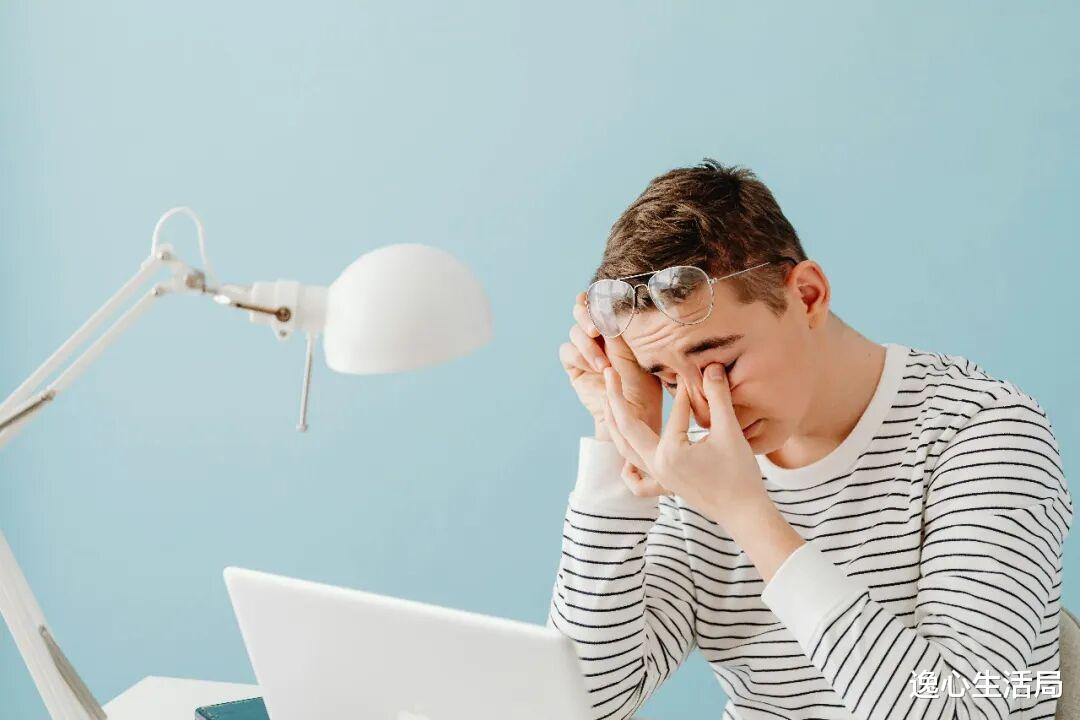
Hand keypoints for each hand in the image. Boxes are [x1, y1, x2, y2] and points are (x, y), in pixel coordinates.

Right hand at [559, 291, 662, 437]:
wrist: (631, 413)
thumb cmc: (643, 383)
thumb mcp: (634, 351)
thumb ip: (618, 328)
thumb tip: (605, 307)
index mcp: (616, 325)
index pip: (600, 302)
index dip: (595, 297)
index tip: (596, 297)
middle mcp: (599, 334)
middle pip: (581, 311)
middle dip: (586, 316)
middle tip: (595, 329)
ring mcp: (585, 349)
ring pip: (574, 332)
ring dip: (587, 346)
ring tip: (604, 366)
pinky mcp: (574, 365)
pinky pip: (567, 350)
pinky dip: (579, 356)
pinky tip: (595, 369)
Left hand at [603, 362, 768, 523]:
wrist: (745, 514)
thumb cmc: (740, 474)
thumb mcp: (730, 431)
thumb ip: (718, 397)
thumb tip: (712, 367)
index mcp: (669, 452)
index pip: (673, 413)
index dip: (684, 392)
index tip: (691, 373)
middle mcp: (657, 466)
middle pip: (626, 428)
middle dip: (616, 398)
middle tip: (610, 372)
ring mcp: (659, 478)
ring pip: (626, 450)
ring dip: (614, 426)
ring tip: (608, 402)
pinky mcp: (666, 488)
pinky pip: (639, 482)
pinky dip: (629, 470)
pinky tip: (628, 460)